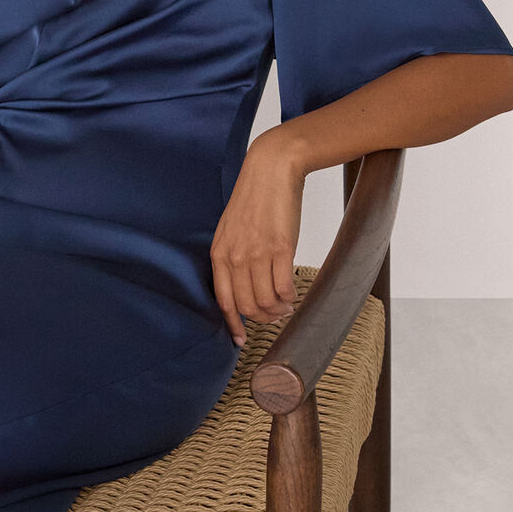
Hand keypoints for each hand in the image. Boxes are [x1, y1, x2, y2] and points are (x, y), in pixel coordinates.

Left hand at [210, 132, 304, 346]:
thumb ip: (232, 256)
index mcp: (219, 254)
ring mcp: (258, 253)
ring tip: (285, 307)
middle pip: (247, 306)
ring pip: (266, 301)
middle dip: (262, 319)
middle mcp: (235, 257)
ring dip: (278, 310)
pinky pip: (283, 287)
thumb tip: (242, 285)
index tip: (242, 339)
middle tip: (274, 317)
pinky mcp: (281, 248)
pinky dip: (289, 298)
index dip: (233, 325)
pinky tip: (292, 296)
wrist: (271, 171)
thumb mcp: (231, 229)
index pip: (224, 301)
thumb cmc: (253, 200)